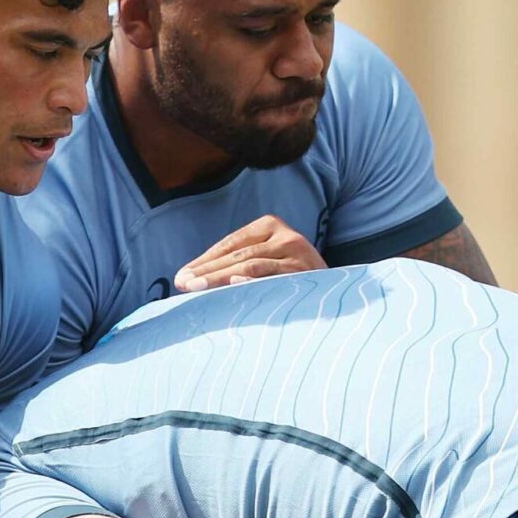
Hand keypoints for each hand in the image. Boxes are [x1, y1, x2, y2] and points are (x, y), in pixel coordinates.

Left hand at [173, 215, 325, 291]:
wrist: (336, 292)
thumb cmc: (291, 278)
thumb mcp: (266, 262)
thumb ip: (237, 264)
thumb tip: (192, 277)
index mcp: (270, 225)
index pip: (230, 243)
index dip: (203, 260)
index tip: (181, 277)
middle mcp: (284, 234)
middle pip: (236, 253)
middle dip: (206, 270)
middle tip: (182, 284)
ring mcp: (296, 252)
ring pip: (250, 264)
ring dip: (219, 278)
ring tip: (196, 288)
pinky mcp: (305, 271)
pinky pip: (272, 277)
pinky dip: (251, 281)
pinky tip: (234, 284)